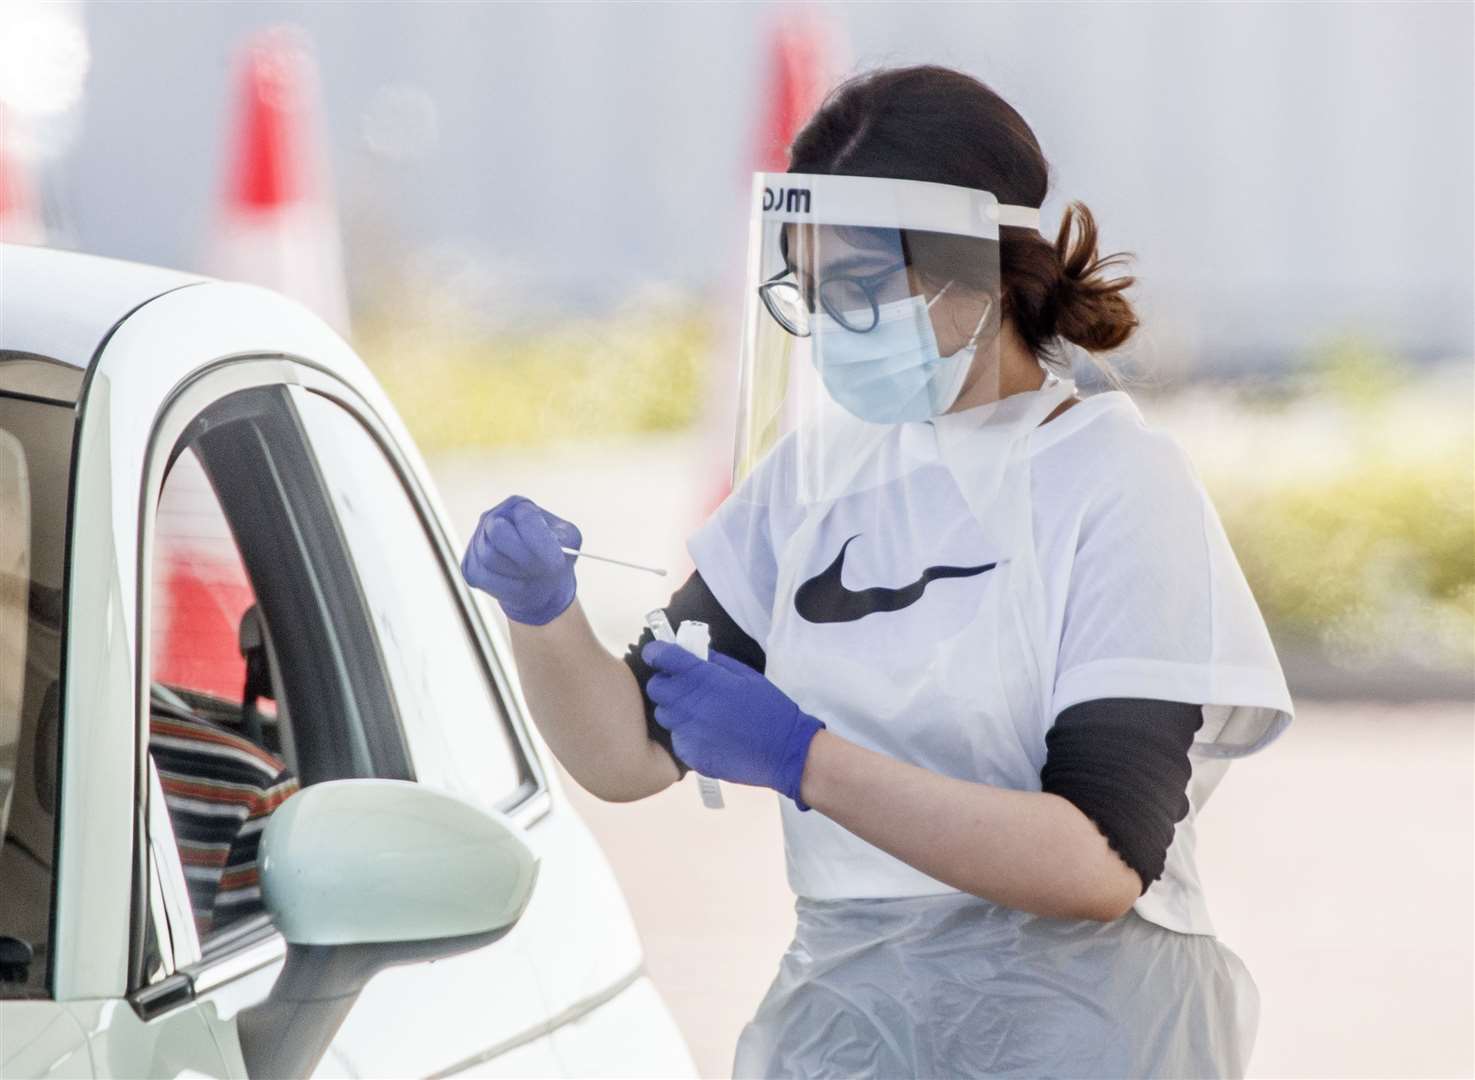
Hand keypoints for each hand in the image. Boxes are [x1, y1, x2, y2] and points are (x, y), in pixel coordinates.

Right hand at [461, 495, 581, 625]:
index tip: (557, 563)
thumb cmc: (554, 556)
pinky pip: (485, 579)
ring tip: (534, 577)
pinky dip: (508, 588)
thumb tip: (551, 555)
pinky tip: (520, 586)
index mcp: (520, 506)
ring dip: (518, 574)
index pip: (526, 518)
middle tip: (545, 571)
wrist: (540, 583)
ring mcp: (478, 541)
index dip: (541, 543)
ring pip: (491, 558)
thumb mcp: (568, 543)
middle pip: (499, 533)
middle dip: (525, 557)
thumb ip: (562, 542)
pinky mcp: (470, 567)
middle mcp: (493, 517)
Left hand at [642, 642, 824, 809]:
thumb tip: (694, 654)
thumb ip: (716, 662)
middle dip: (665, 683)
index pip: (662, 657)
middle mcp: (690, 704)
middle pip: (655, 688)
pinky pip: (677, 738)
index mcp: (705, 679)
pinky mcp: (690, 754)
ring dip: (675, 709)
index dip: (657, 653)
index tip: (659, 654)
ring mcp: (688, 731)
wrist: (784, 752)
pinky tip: (707, 734)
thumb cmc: (769, 709)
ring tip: (698, 713)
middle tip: (682, 686)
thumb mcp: (746, 675)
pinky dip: (686, 734)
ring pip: (664, 714)